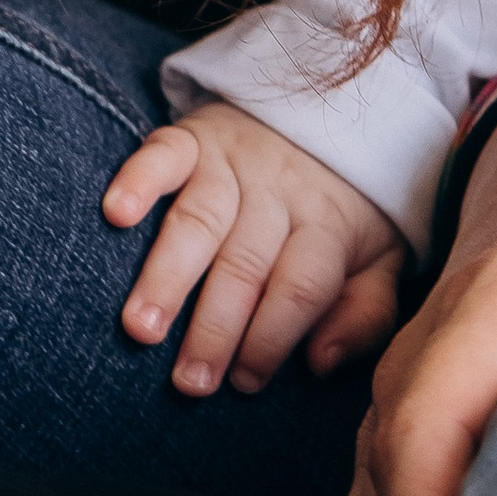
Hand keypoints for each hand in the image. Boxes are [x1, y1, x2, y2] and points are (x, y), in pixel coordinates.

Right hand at [103, 100, 403, 393]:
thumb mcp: (379, 259)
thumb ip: (365, 313)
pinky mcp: (196, 136)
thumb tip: (321, 362)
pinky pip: (165, 153)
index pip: (302, 286)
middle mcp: (279, 192)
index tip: (245, 383)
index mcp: (327, 225)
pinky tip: (117, 214)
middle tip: (189, 380)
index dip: (274, 336)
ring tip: (140, 327)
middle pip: (246, 262)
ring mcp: (235, 161)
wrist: (331, 112)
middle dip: (216, 326)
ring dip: (167, 274)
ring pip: (199, 218)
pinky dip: (139, 179)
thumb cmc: (344, 210)